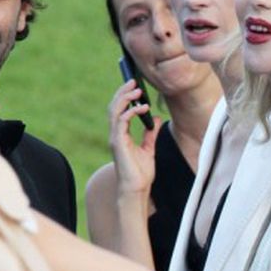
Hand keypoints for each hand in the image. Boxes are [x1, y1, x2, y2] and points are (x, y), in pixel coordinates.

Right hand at [107, 79, 161, 195]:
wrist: (137, 189)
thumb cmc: (140, 173)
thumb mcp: (149, 148)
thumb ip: (151, 133)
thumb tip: (156, 118)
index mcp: (121, 134)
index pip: (119, 110)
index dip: (124, 96)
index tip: (135, 86)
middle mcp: (116, 134)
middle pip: (114, 106)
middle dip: (123, 92)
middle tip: (133, 81)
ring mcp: (115, 138)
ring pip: (114, 110)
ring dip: (125, 98)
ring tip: (137, 90)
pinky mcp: (118, 142)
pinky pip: (121, 121)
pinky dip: (131, 112)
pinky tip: (142, 108)